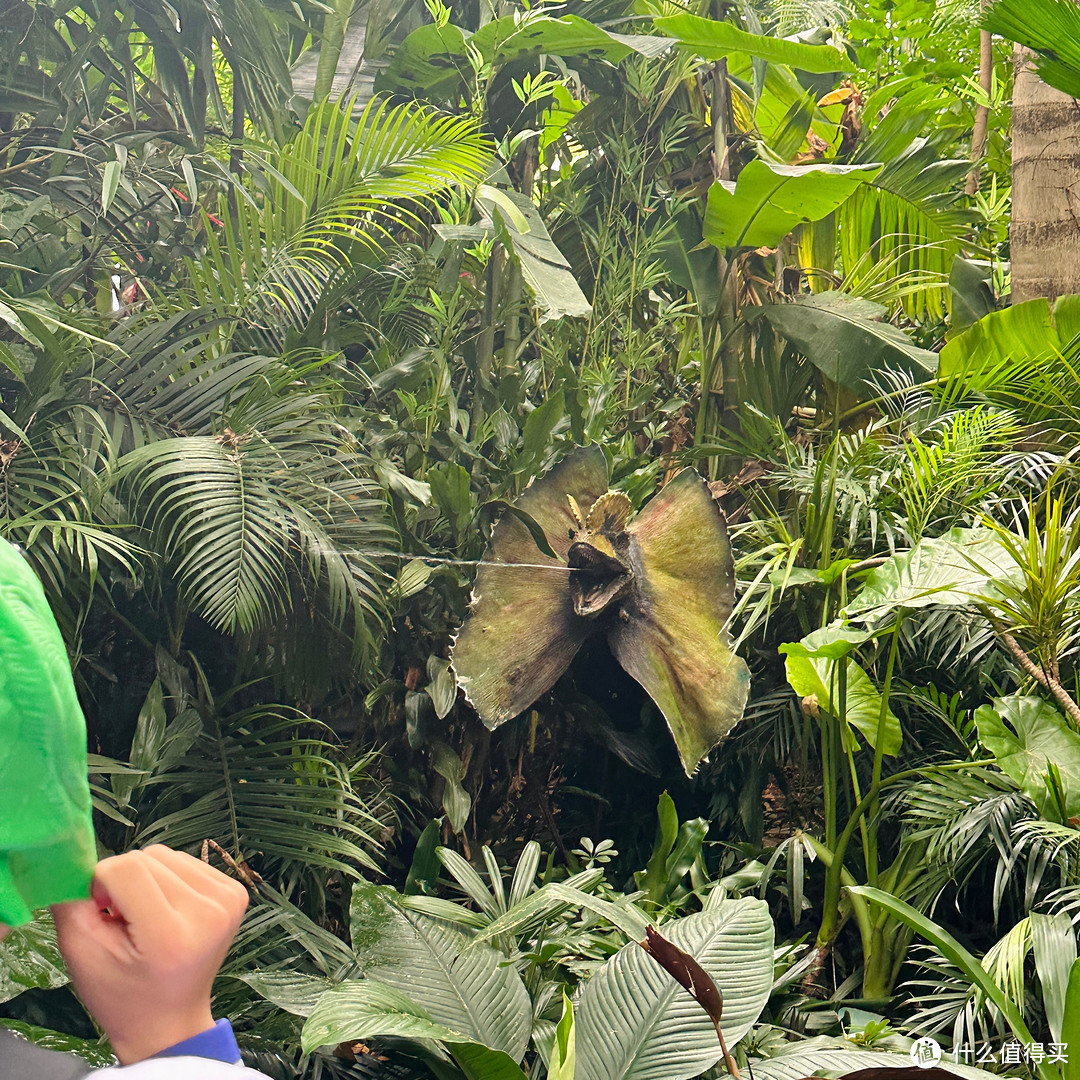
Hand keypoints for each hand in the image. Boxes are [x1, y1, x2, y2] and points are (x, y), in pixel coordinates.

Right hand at [52, 845, 248, 1063]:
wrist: (169, 1021)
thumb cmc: (121, 994)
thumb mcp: (82, 954)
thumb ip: (71, 901)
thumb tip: (74, 858)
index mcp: (169, 934)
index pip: (126, 869)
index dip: (100, 884)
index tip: (102, 913)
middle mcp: (208, 912)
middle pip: (148, 857)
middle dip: (125, 883)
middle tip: (125, 922)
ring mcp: (228, 900)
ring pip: (167, 855)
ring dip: (148, 879)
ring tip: (147, 919)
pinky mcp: (237, 892)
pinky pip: (188, 862)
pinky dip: (169, 880)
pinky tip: (168, 911)